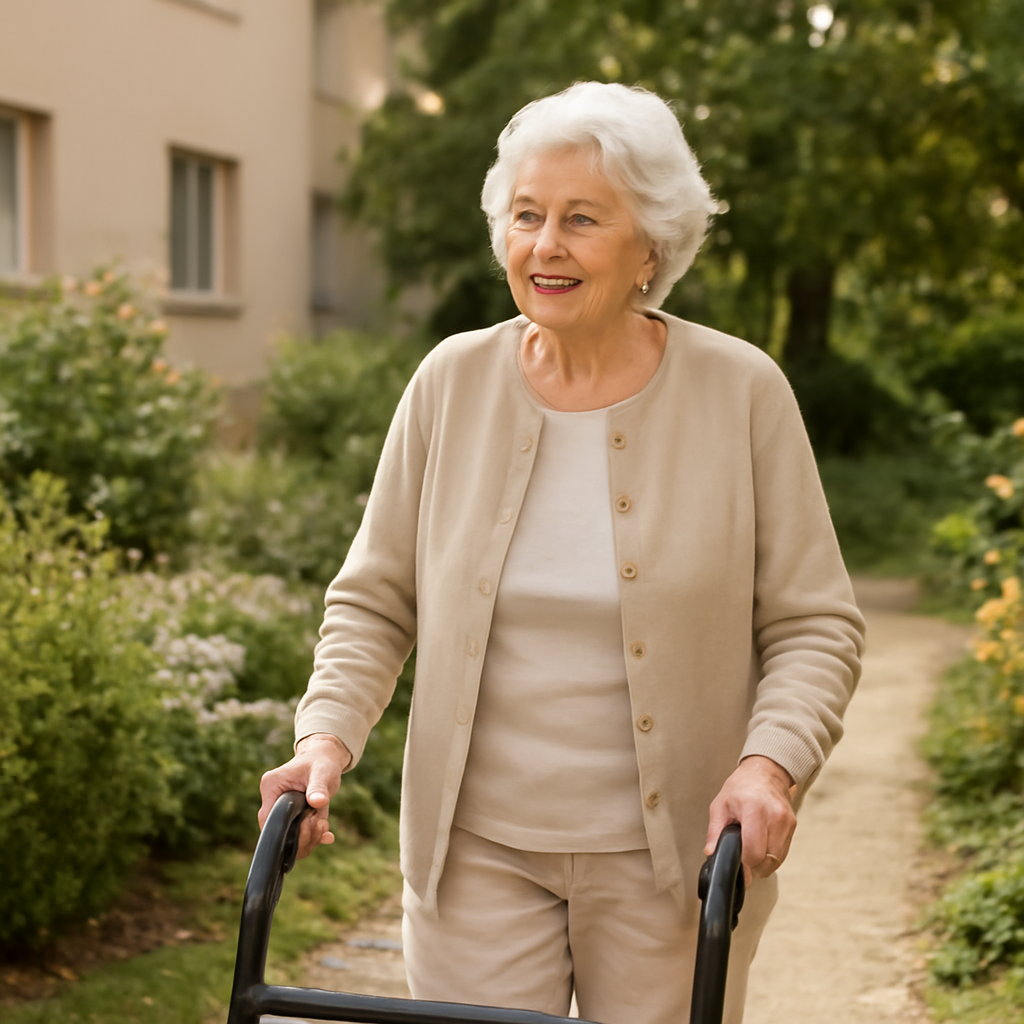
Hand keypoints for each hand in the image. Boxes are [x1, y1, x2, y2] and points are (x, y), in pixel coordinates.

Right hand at [258, 733, 351, 859]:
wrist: (325, 759)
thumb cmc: (321, 761)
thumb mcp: (322, 772)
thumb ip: (319, 787)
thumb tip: (318, 802)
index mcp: (271, 786)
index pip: (268, 819)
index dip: (285, 830)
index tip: (308, 823)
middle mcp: (273, 799)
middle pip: (279, 831)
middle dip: (302, 835)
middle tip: (320, 823)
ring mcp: (282, 809)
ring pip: (289, 837)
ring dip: (309, 837)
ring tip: (323, 824)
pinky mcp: (292, 816)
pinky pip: (299, 835)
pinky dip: (313, 837)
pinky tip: (327, 835)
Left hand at [705, 755, 795, 884]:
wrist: (765, 772)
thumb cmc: (741, 787)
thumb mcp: (720, 805)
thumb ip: (715, 832)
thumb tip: (712, 853)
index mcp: (753, 809)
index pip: (753, 851)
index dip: (743, 864)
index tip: (736, 866)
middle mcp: (774, 816)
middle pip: (766, 859)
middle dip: (752, 866)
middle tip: (741, 858)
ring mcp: (786, 822)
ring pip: (776, 860)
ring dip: (762, 863)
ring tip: (750, 851)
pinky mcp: (793, 826)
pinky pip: (783, 853)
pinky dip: (771, 857)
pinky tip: (761, 846)